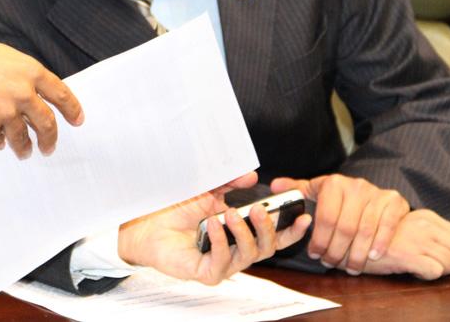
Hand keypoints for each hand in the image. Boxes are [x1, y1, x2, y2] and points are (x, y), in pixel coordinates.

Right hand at [0, 26, 83, 157]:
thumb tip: (29, 97)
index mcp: (30, 72)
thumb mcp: (3, 57)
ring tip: (24, 152)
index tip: (77, 120)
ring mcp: (5, 113)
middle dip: (50, 139)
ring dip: (24, 148)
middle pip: (46, 123)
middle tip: (49, 147)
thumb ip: (19, 78)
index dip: (72, 109)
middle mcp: (23, 94)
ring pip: (22, 138)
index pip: (61, 94)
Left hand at [117, 172, 310, 284]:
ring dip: (243, 233)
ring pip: (249, 255)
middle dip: (267, 228)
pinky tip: (212, 225)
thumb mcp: (206, 190)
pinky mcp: (206, 273)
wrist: (145, 223)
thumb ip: (229, 183)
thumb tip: (253, 176)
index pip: (273, 236)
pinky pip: (222, 262)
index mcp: (239, 232)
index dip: (292, 230)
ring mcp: (222, 264)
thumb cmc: (175, 209)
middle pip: (267, 247)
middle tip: (259, 210)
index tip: (304, 216)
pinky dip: (220, 241)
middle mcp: (234, 250)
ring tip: (228, 214)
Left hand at [271, 174, 408, 273]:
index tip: (315, 255)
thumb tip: (275, 186)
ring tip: (350, 267)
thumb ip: (297, 189)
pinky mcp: (394, 202)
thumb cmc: (342, 197)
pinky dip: (379, 243)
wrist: (378, 193)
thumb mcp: (319, 190)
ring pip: (364, 230)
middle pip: (344, 227)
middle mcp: (355, 186)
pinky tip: (373, 256)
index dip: (319, 240)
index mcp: (333, 184)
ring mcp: (376, 194)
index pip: (324, 217)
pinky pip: (386, 226)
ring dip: (356, 253)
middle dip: (336, 250)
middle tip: (330, 263)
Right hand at [359, 209, 449, 279]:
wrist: (343, 237)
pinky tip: (408, 269)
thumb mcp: (401, 224)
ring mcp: (415, 238)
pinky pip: (435, 271)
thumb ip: (422, 229)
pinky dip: (425, 275)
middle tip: (432, 263)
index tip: (438, 254)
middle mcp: (423, 224)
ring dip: (438, 270)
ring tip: (418, 266)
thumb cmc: (372, 234)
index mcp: (424, 215)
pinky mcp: (405, 254)